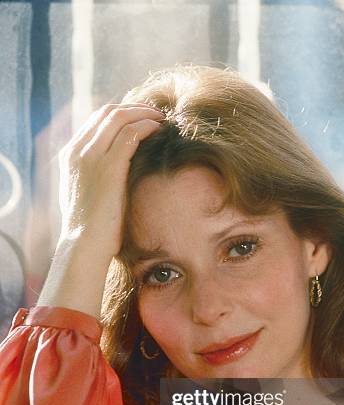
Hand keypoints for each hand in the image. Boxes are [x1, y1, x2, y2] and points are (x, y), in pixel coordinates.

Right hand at [57, 103, 163, 257]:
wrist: (84, 245)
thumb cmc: (91, 229)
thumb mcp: (87, 197)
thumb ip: (95, 178)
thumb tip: (116, 174)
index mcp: (70, 155)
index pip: (96, 120)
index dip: (122, 113)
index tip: (141, 118)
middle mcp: (78, 151)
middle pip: (107, 112)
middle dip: (134, 108)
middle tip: (155, 114)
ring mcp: (91, 157)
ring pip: (119, 117)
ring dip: (144, 113)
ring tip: (162, 119)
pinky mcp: (108, 167)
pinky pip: (130, 134)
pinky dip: (147, 126)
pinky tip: (160, 129)